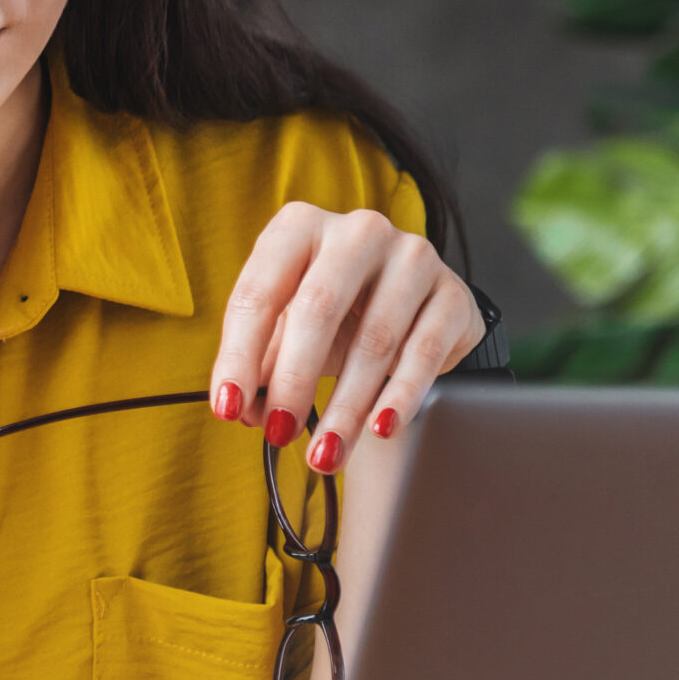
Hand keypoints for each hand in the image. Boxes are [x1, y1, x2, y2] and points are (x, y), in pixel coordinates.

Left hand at [208, 204, 485, 473]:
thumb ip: (259, 363)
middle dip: (293, 381)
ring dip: (345, 406)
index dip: (238, 355)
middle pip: (317, 309)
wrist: (413, 304)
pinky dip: (399, 396)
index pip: (258, 292)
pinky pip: (423, 352)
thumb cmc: (336, 314)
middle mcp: (356, 232)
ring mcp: (411, 256)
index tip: (226, 408)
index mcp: (298, 227)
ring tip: (325, 452)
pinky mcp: (452, 294)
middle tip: (278, 432)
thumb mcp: (288, 329)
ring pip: (374, 340)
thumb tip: (244, 410)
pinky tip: (380, 428)